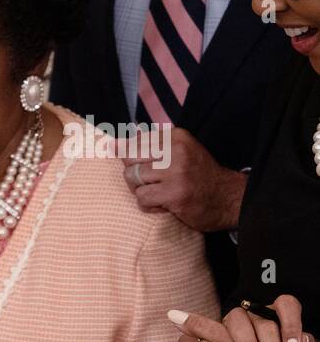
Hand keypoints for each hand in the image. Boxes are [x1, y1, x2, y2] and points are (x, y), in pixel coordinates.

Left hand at [123, 129, 245, 232]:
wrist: (229, 198)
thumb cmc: (198, 176)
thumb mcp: (179, 152)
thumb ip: (149, 146)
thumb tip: (113, 145)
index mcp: (175, 136)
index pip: (133, 143)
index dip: (132, 160)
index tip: (148, 170)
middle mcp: (176, 150)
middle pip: (129, 160)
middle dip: (134, 175)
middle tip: (153, 183)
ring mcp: (176, 172)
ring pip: (132, 179)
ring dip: (141, 191)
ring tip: (159, 193)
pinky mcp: (175, 194)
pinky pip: (142, 198)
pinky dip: (148, 205)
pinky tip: (164, 204)